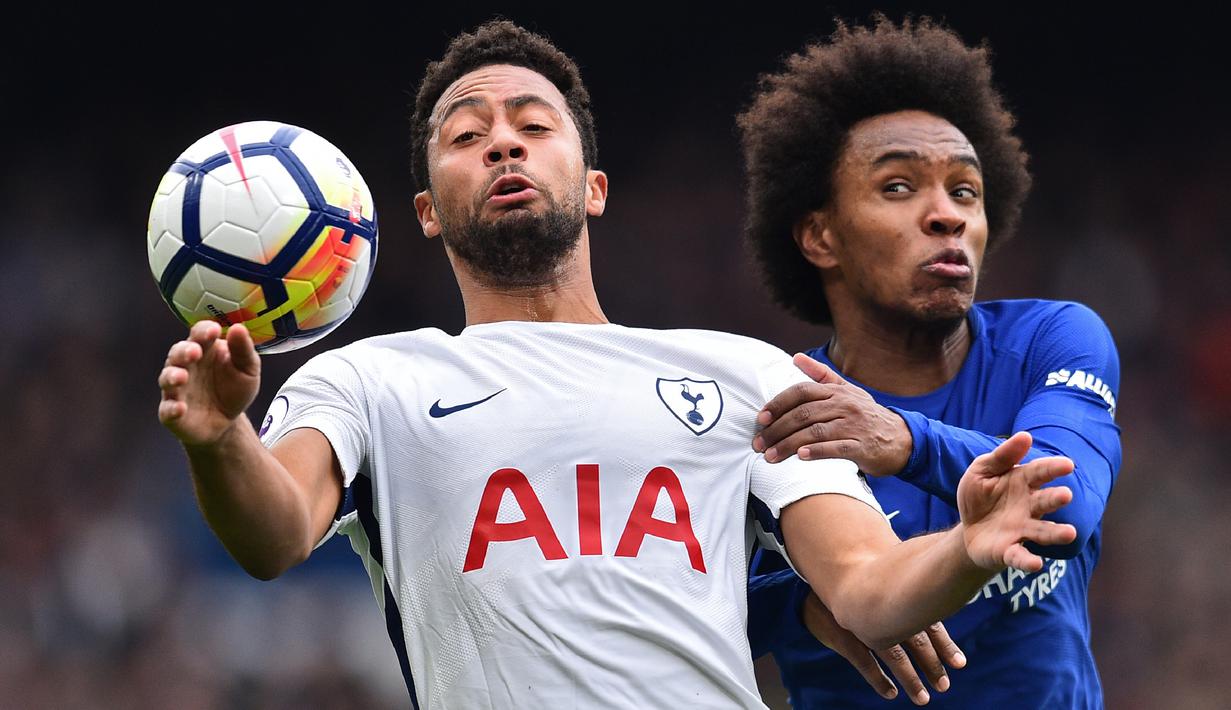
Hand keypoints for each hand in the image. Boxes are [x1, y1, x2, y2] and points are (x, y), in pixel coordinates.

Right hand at [158, 321, 260, 445]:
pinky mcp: (171, 412)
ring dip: (172, 376)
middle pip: (178, 353)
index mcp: (204, 349)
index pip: (199, 333)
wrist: (229, 423)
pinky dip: (171, 409)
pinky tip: (180, 408)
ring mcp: (176, 389)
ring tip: (182, 377)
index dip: (204, 331)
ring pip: (167, 378)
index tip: (214, 330)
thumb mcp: (247, 369)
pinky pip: (167, 410)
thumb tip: (239, 327)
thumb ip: (243, 350)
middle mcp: (186, 366)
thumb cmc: (234, 389)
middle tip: (195, 352)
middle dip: (184, 351)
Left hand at [753, 353, 911, 474]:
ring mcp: (855, 425)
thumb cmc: (866, 415)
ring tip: (770, 456)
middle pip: (804, 414)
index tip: (761, 419)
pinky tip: (801, 457)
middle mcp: (845, 405)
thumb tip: (796, 357)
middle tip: (759, 444)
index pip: (801, 392)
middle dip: (777, 430)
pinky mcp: (863, 447)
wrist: (902, 439)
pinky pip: (836, 448)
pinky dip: (817, 452)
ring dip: (789, 445)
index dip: (778, 404)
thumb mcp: (846, 391)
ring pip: (815, 432)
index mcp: (837, 391)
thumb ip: (820, 375)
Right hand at [802, 591, 964, 705]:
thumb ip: (900, 595)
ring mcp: (862, 623)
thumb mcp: (875, 585)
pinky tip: (890, 693)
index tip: (959, 663)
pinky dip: (879, 679)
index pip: (927, 621)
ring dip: (910, 678)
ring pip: (894, 655)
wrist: (806, 588)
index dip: (944, 644)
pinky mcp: (844, 636)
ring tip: (922, 697)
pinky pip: (865, 662)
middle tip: (944, 685)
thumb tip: (931, 605)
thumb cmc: (845, 587)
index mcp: (893, 595)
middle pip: (915, 639)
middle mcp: (882, 609)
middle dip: (931, 664)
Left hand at [957, 432, 1076, 571]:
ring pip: (1043, 532)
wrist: (968, 528)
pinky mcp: (1010, 551)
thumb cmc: (981, 495)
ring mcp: (1021, 530)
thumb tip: (1025, 435)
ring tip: (1070, 533)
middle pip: (1045, 501)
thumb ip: (1002, 456)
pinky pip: (1020, 556)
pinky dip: (1028, 561)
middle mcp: (1029, 507)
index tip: (1067, 464)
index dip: (1053, 468)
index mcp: (1023, 483)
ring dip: (1056, 533)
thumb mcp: (982, 470)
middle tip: (1066, 495)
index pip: (1040, 472)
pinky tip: (1036, 564)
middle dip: (1056, 499)